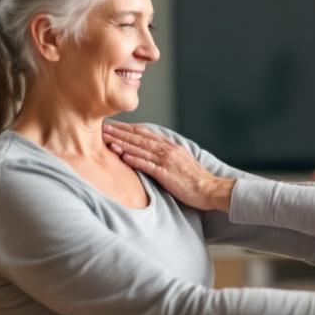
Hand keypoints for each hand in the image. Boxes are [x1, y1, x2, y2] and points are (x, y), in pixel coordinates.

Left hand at [102, 122, 233, 210]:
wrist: (210, 189)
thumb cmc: (196, 179)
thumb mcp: (182, 161)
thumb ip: (168, 155)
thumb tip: (155, 153)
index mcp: (170, 146)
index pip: (145, 134)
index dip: (128, 128)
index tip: (114, 125)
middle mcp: (167, 150)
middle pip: (139, 138)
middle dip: (120, 132)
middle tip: (104, 127)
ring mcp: (166, 160)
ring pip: (139, 148)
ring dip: (122, 143)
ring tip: (107, 139)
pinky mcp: (165, 173)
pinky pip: (146, 164)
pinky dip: (133, 159)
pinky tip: (121, 155)